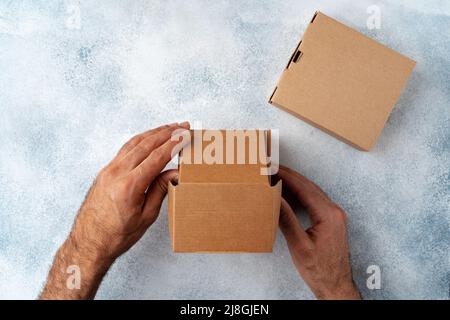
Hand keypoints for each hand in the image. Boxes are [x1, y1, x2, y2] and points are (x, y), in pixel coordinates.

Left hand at [40, 122, 189, 298]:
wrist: (89, 243)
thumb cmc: (117, 235)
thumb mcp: (146, 216)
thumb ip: (160, 190)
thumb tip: (174, 172)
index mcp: (129, 186)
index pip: (157, 157)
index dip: (174, 144)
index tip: (186, 135)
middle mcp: (117, 173)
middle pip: (146, 144)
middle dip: (167, 133)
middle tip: (183, 126)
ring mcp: (108, 170)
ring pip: (134, 143)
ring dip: (154, 133)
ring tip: (170, 128)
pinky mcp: (105, 171)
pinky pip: (125, 150)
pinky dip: (140, 140)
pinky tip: (149, 138)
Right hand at [277, 166, 360, 299]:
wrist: (335, 285)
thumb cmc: (319, 270)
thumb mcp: (299, 246)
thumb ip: (287, 220)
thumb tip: (275, 199)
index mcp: (328, 215)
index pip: (304, 188)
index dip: (286, 176)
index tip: (272, 168)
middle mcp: (334, 211)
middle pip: (308, 186)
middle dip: (289, 175)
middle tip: (271, 167)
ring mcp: (334, 215)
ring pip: (312, 191)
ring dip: (294, 183)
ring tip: (277, 176)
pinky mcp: (331, 220)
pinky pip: (314, 200)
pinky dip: (300, 193)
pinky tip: (289, 193)